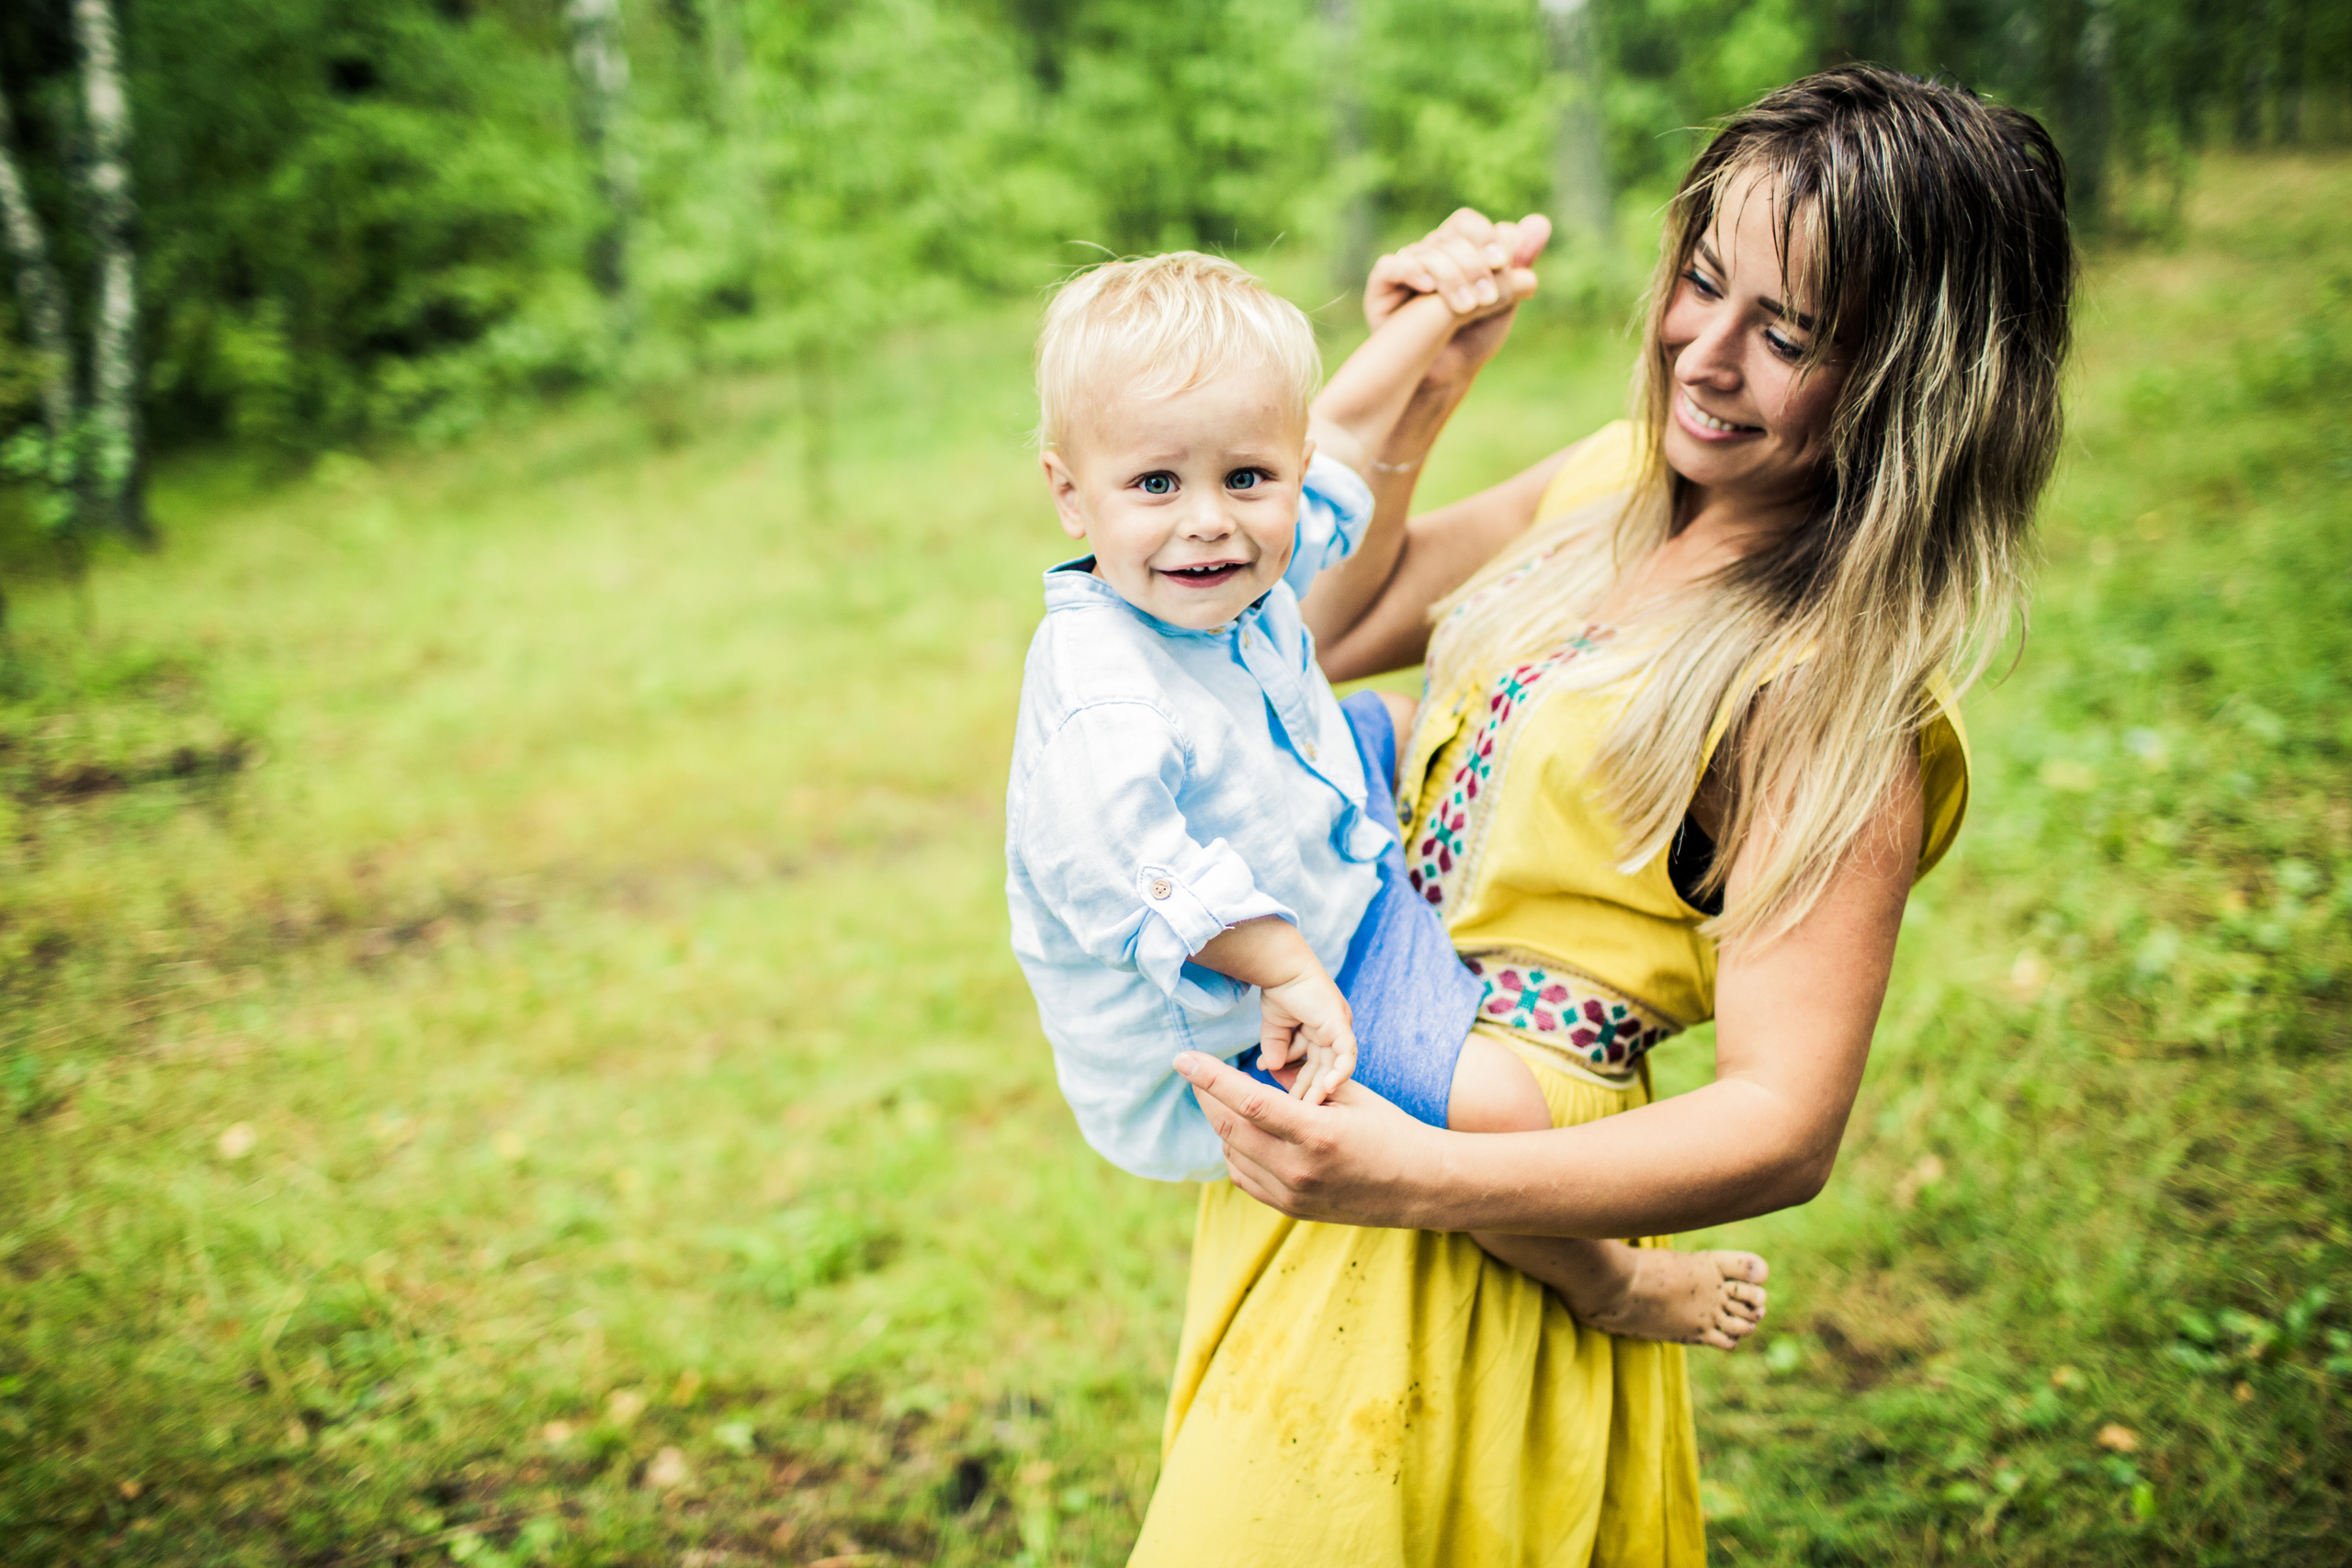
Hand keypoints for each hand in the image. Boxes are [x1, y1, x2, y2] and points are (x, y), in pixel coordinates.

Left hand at [1175, 1050, 1436, 1222]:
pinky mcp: (1289, 1209)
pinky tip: (1245, 1133)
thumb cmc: (1389, 1130)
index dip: (1210, 1077)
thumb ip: (1301, 1082)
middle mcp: (1298, 1169)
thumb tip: (1261, 1063)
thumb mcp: (1349, 1095)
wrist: (1419, 1187)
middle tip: (1196, 1071)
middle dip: (1207, 1095)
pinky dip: (1235, 1151)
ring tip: (1231, 1100)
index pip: (1249, 1101)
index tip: (1183, 1058)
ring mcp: (1291, 1194)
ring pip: (1231, 1152)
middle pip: (1229, 1126)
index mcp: (1317, 1133)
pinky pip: (1243, 1176)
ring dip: (1224, 1123)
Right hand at [1255, 969, 1356, 1104]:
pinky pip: (1346, 1054)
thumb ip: (1275, 1048)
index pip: (1313, 1064)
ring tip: (1311, 1106)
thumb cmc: (1279, 989)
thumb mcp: (1274, 1027)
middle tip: (1299, 1110)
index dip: (1300, 1082)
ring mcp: (1339, 1029)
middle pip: (1324, 1069)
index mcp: (1320, 1031)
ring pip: (1335, 1067)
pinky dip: (1339, 1072)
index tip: (1288, 1101)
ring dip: (1321, 1087)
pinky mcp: (1341, 1026)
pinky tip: (1328, 1088)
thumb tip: (1269, 1068)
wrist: (1281, 968)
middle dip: (1310, 1090)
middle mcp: (1333, 1031)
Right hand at [1365, 209, 1550, 332]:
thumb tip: (1540, 222)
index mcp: (1457, 250)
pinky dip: (1410, 270)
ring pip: (1425, 251)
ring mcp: (1405, 269)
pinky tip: (1428, 287)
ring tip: (1466, 308)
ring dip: (1451, 277)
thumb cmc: (1475, 337)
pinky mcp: (1382, 288)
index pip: (1467, 223)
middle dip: (1473, 265)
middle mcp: (1429, 254)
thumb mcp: (1505, 298)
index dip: (1485, 236)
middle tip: (1487, 298)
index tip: (1503, 263)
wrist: (1449, 375)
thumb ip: (1519, 261)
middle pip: (1449, 237)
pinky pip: (1390, 266)